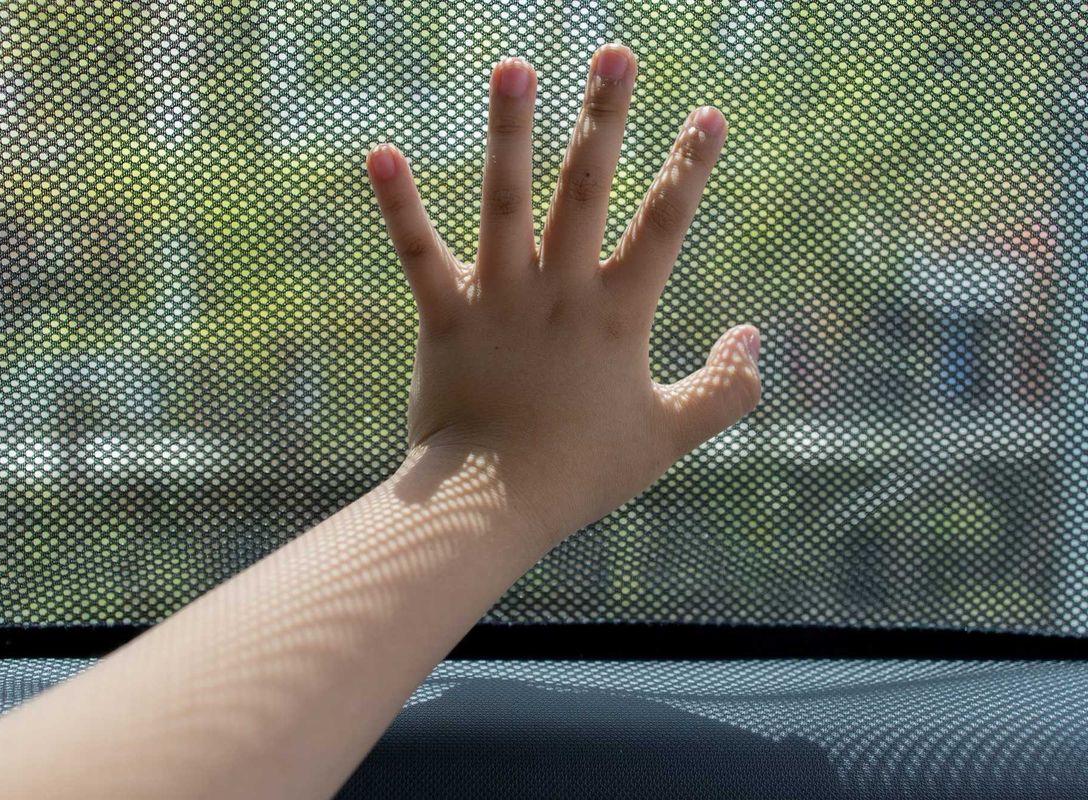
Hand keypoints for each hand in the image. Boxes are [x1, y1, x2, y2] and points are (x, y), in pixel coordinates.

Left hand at [366, 44, 760, 542]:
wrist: (495, 506)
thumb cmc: (584, 473)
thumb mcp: (671, 437)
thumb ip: (726, 389)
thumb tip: (754, 337)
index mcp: (617, 315)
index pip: (664, 224)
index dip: (690, 167)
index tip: (709, 114)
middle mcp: (560, 292)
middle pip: (586, 189)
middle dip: (604, 117)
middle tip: (614, 52)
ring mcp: (500, 300)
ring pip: (506, 201)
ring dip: (510, 131)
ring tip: (514, 65)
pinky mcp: (446, 316)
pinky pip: (420, 252)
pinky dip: (400, 204)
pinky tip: (381, 151)